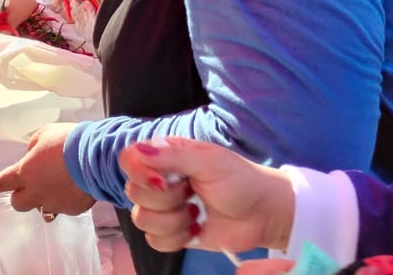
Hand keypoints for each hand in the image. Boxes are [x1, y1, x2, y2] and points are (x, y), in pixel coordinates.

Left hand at [0, 123, 95, 216]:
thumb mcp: (45, 134)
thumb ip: (34, 147)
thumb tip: (34, 155)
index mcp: (26, 172)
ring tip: (55, 189)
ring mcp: (55, 203)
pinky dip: (65, 200)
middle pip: (19, 204)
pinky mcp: (74, 209)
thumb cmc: (68, 142)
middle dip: (21, 196)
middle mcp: (37, 192)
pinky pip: (64, 208)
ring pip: (43, 210)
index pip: (3, 181)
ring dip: (44, 201)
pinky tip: (74, 188)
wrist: (96, 157)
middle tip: (29, 187)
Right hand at [118, 136, 294, 256]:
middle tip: (193, 192)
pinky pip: (154, 241)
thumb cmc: (241, 180)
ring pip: (142, 219)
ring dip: (174, 220)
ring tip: (197, 212)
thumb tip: (139, 151)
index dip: (139, 173)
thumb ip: (173, 156)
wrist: (263, 214)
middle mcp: (159, 181)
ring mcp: (165, 209)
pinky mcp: (172, 234)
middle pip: (134, 193)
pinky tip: (195, 228)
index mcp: (165, 157)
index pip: (129, 159)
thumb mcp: (210, 162)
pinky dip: (177, 238)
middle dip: (167, 199)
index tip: (163, 181)